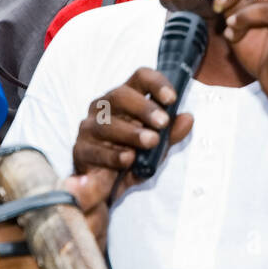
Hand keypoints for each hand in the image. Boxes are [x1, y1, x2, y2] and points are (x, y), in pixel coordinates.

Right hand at [68, 67, 193, 245]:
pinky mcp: (80, 151)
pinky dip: (113, 155)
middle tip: (163, 123)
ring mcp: (89, 128)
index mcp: (125, 99)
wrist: (108, 190)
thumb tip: (188, 118)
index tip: (172, 99)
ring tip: (151, 142)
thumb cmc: (132, 158)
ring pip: (107, 123)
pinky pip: (95, 151)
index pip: (139, 77)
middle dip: (144, 108)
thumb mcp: (157, 147)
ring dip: (132, 133)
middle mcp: (104, 107)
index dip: (156, 83)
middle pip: (120, 95)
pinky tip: (128, 159)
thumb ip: (171, 133)